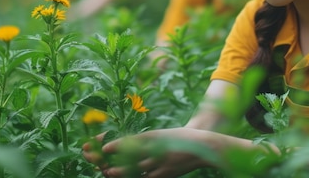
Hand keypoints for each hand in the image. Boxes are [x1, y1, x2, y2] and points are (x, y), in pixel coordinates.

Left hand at [83, 128, 210, 177]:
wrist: (204, 147)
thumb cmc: (182, 138)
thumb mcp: (163, 135)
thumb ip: (147, 140)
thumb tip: (129, 143)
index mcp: (156, 137)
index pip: (131, 141)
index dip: (116, 145)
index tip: (105, 148)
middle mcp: (157, 150)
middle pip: (130, 157)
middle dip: (115, 162)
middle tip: (104, 166)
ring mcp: (162, 164)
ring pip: (137, 170)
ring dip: (122, 172)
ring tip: (110, 173)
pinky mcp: (167, 175)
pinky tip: (131, 177)